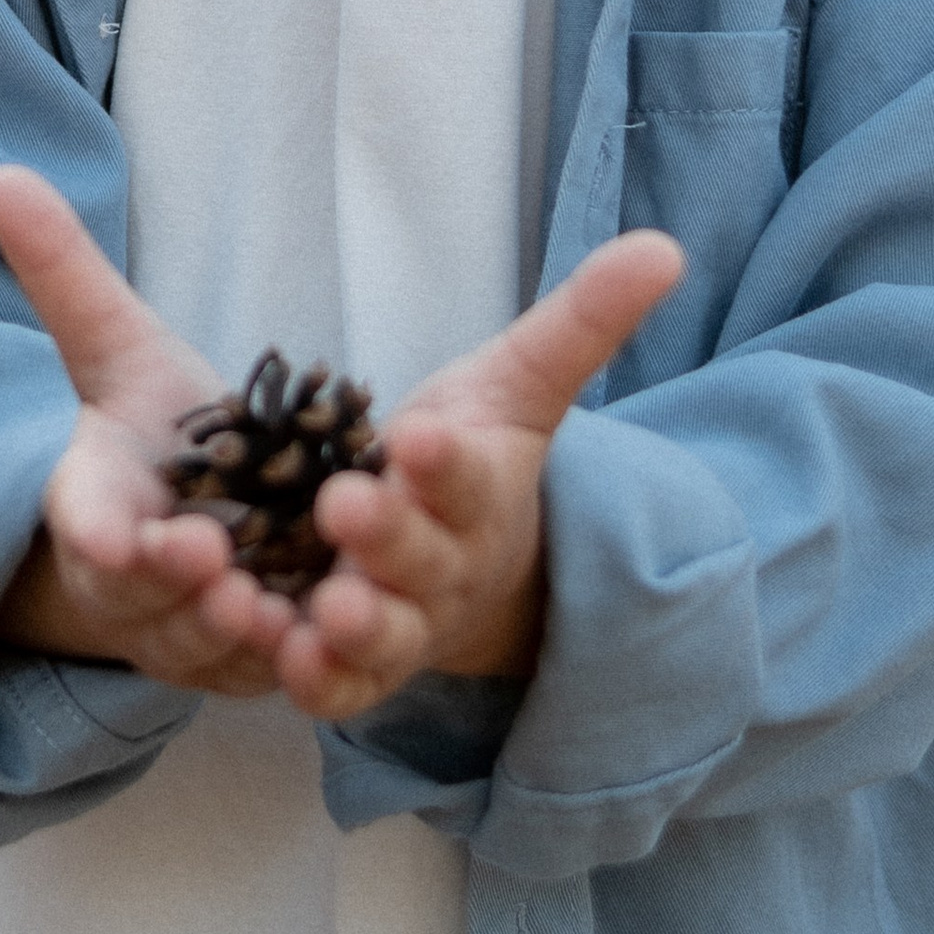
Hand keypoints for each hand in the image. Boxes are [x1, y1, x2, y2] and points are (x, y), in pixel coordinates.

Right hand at [0, 167, 300, 698]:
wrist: (194, 510)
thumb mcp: (114, 348)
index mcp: (89, 501)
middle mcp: (128, 576)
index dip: (92, 527)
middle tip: (211, 558)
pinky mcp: (239, 662)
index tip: (104, 530)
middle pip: (137, 592)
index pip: (79, 516)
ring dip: (227, 633)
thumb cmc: (151, 427)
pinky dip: (285, 665)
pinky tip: (322, 641)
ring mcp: (181, 628)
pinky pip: (260, 673)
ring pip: (199, 645)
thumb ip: (64, 275)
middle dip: (167, 581)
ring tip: (266, 606)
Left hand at [270, 231, 684, 726]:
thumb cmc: (473, 459)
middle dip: (387, 536)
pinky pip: (335, 685)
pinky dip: (308, 677)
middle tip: (346, 508)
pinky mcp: (355, 668)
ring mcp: (401, 623)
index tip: (421, 433)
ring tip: (320, 612)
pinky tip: (270, 650)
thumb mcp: (518, 384)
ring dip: (351, 628)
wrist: (469, 567)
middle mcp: (443, 566)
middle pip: (420, 558)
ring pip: (382, 638)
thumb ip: (580, 322)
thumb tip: (663, 248)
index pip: (469, 476)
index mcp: (478, 493)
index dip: (447, 463)